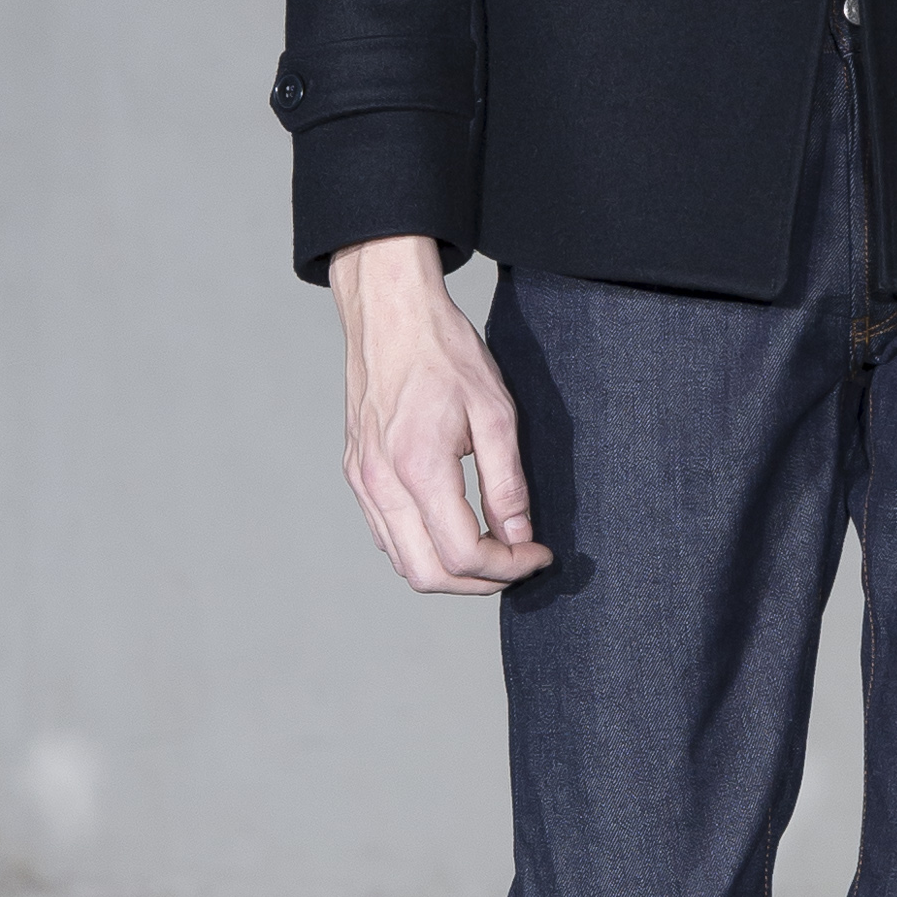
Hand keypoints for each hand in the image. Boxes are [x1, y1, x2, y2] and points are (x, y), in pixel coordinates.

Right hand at [331, 235, 552, 596]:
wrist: (390, 314)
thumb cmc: (444, 351)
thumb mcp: (495, 410)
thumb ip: (506, 482)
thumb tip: (519, 537)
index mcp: (418, 467)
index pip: (463, 554)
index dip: (509, 567)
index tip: (540, 553)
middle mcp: (380, 483)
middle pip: (429, 575)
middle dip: (481, 582)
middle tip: (519, 562)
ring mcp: (362, 481)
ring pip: (404, 563)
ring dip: (451, 571)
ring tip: (494, 549)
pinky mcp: (356, 474)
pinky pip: (387, 536)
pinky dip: (423, 548)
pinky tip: (456, 527)